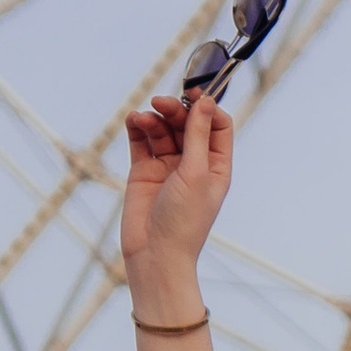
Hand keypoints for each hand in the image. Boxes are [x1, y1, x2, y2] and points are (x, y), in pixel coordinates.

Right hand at [122, 87, 230, 303]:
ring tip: (143, 117)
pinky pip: (141, 142)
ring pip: (162, 130)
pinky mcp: (143, 172)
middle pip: (187, 123)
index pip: (217, 125)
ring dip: (154, 118)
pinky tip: (133, 120)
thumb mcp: (197, 173)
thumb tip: (206, 102)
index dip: (207, 107)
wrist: (155, 255)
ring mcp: (167, 167)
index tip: (194, 95)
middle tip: (161, 104)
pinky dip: (138, 128)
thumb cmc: (184, 221)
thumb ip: (198, 136)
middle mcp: (193, 164)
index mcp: (216, 166)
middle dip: (175, 110)